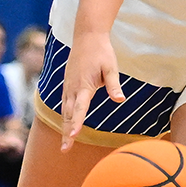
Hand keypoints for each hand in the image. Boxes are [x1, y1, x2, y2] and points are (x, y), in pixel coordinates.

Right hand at [59, 31, 121, 151]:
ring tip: (65, 143)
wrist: (86, 36)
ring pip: (64, 110)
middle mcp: (72, 88)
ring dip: (64, 126)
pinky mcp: (68, 85)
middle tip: (65, 150)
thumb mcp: (111, 67)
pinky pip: (64, 104)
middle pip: (68, 114)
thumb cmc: (101, 52)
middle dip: (66, 133)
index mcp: (83, 85)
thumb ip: (113, 85)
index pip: (79, 108)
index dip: (76, 123)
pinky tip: (66, 125)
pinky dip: (64, 116)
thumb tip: (121, 100)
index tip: (73, 135)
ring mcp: (68, 86)